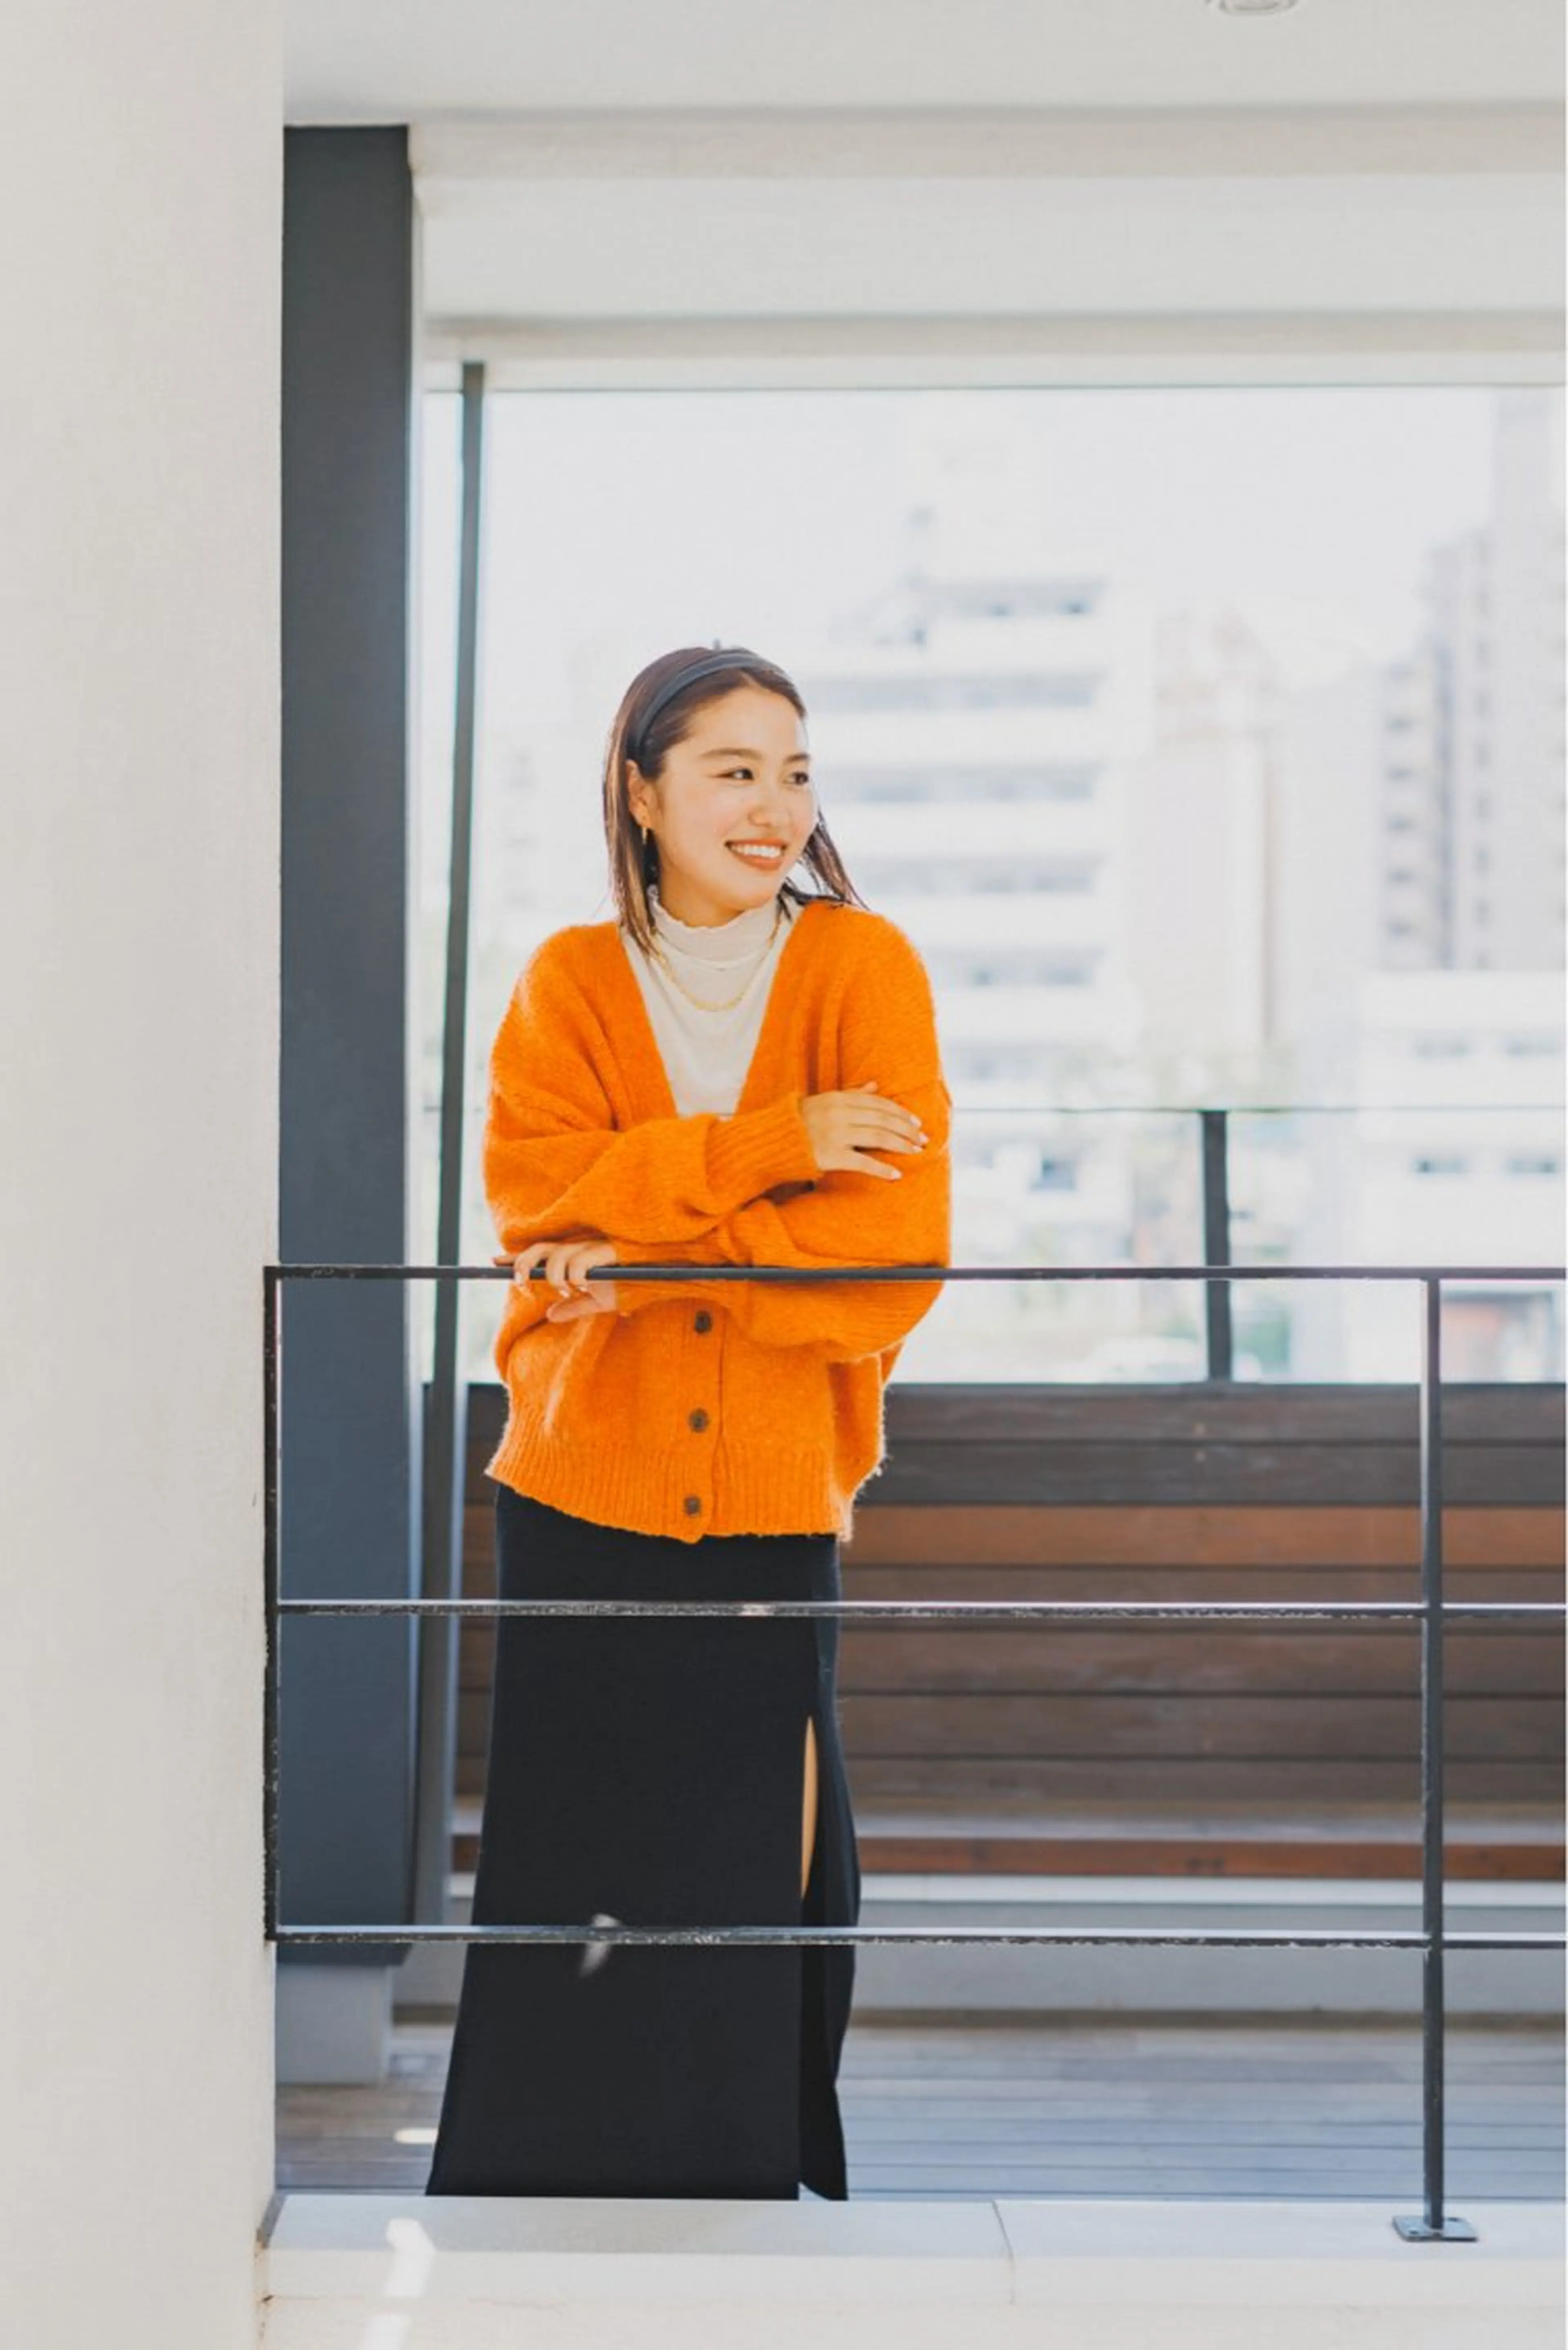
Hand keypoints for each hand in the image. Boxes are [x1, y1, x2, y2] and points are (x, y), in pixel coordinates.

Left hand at [493, 1237, 620, 1319]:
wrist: (660, 1274)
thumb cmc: (631, 1284)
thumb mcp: (598, 1301)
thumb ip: (573, 1307)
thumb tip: (550, 1315)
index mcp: (572, 1256)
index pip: (537, 1253)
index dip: (514, 1257)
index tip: (493, 1262)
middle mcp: (578, 1247)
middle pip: (538, 1249)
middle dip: (524, 1266)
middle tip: (521, 1285)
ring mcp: (591, 1247)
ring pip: (557, 1257)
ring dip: (554, 1277)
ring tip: (564, 1291)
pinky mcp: (606, 1250)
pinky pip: (580, 1263)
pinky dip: (575, 1276)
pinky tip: (582, 1286)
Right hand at [799, 1081, 926, 1180]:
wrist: (773, 1141)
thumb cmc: (800, 1121)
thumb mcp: (825, 1101)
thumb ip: (852, 1095)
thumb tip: (875, 1086)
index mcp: (838, 1098)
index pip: (879, 1104)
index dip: (901, 1113)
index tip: (917, 1122)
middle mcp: (839, 1114)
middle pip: (883, 1120)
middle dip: (907, 1130)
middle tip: (923, 1139)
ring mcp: (835, 1135)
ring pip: (878, 1138)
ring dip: (901, 1145)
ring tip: (916, 1151)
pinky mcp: (831, 1156)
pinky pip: (863, 1163)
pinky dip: (882, 1169)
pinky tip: (896, 1174)